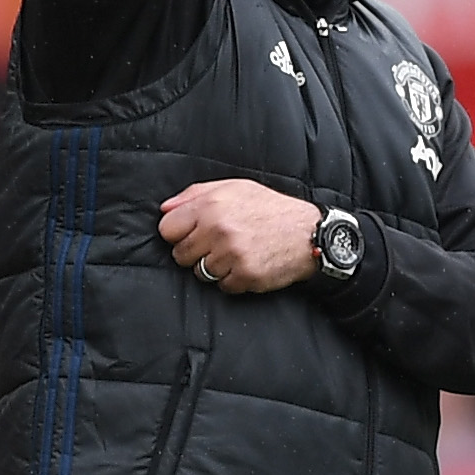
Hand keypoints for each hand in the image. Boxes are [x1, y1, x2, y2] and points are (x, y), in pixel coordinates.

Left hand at [157, 179, 320, 293]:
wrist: (309, 233)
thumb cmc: (269, 208)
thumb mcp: (233, 188)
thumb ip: (194, 195)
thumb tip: (164, 209)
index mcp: (211, 206)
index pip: (167, 229)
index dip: (178, 233)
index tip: (191, 233)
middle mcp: (218, 230)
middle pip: (180, 254)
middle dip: (194, 252)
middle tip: (217, 244)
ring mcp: (232, 255)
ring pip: (200, 273)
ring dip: (214, 267)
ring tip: (235, 253)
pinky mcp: (246, 275)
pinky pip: (222, 286)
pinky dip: (232, 280)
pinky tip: (246, 264)